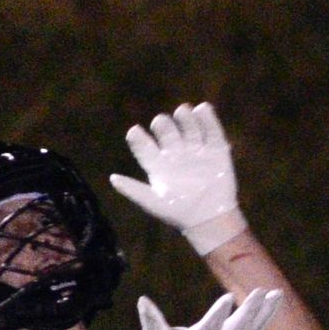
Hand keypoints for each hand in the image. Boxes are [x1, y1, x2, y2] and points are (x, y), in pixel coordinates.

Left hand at [105, 102, 248, 255]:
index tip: (133, 132)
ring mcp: (196, 150)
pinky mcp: (216, 150)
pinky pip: (212, 131)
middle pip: (167, 132)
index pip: (145, 147)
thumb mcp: (153, 202)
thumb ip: (134, 189)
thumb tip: (112, 178)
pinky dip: (208, 119)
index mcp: (158, 164)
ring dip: (185, 118)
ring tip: (182, 111)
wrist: (209, 220)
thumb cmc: (178, 212)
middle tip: (160, 122)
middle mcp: (176, 153)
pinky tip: (202, 109)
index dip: (138, 139)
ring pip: (189, 127)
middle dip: (163, 126)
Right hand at [134, 287, 282, 329]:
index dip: (218, 314)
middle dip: (249, 311)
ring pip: (252, 329)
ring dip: (265, 312)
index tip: (227, 298)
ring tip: (276, 293)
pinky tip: (275, 300)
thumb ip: (151, 321)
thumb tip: (142, 299)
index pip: (209, 328)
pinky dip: (267, 317)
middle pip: (237, 329)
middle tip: (259, 293)